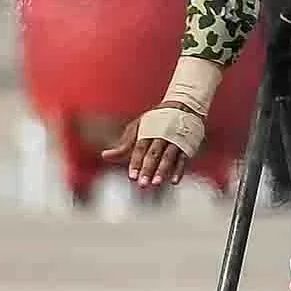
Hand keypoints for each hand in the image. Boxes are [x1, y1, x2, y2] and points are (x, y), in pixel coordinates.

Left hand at [106, 63, 218, 190]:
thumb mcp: (137, 128)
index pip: (140, 149)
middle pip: (154, 154)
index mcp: (148, 131)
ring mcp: (175, 141)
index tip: (132, 176)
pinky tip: (173, 181)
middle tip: (142, 184)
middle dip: (148, 169)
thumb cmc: (156, 120)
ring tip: (156, 183)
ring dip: (162, 171)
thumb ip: (123, 145)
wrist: (182, 106)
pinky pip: (183, 159)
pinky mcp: (186, 146)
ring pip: (169, 157)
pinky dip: (179, 170)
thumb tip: (104, 156)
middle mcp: (162, 135)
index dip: (136, 163)